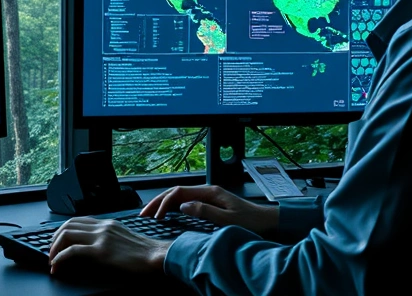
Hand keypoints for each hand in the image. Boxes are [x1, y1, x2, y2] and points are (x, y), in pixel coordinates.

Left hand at [47, 217, 171, 275]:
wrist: (156, 256)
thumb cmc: (144, 252)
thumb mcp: (123, 238)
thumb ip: (109, 237)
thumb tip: (95, 246)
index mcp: (107, 223)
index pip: (78, 220)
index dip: (63, 230)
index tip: (58, 242)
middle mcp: (102, 226)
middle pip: (68, 225)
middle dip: (54, 238)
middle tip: (51, 252)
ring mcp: (101, 237)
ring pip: (67, 234)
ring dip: (54, 248)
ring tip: (52, 259)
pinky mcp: (101, 251)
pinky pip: (73, 251)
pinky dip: (60, 258)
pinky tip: (57, 265)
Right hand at [140, 185, 278, 235]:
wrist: (267, 221)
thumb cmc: (251, 221)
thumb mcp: (227, 219)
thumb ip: (205, 211)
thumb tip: (183, 206)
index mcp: (210, 192)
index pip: (179, 192)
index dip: (164, 203)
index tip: (156, 217)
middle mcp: (208, 191)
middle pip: (176, 192)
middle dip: (158, 201)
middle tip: (144, 214)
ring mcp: (208, 196)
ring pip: (179, 196)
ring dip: (163, 204)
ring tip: (151, 214)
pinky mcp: (210, 203)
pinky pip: (186, 202)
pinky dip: (173, 207)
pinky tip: (167, 214)